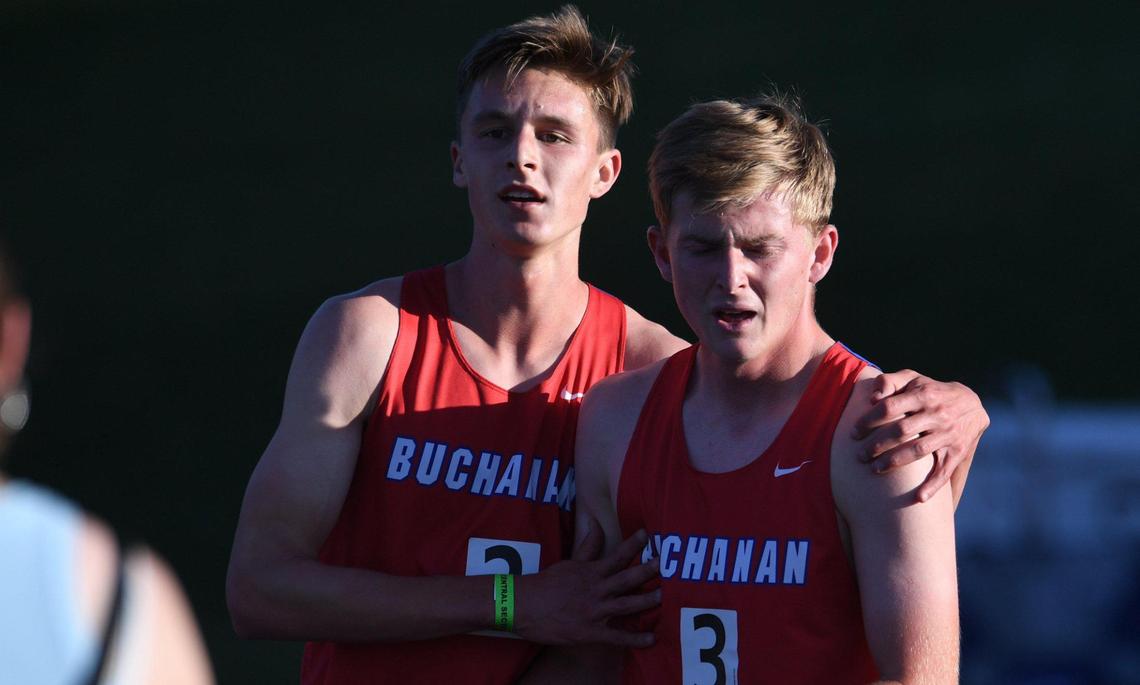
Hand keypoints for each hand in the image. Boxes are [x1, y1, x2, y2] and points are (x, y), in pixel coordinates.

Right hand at [514, 523, 660, 646]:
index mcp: (591, 572)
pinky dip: (634, 638)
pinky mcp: (590, 631)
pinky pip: (616, 636)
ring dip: (646, 601)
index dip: (633, 545)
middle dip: (647, 571)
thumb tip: (597, 522)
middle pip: (627, 578)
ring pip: (626, 604)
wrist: (523, 606)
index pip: (617, 555)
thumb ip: (588, 545)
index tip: (648, 535)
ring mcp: (594, 611)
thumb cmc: (546, 583)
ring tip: (664, 597)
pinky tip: (650, 639)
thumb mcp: (569, 562)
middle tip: (665, 565)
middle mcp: (596, 589)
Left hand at [853, 370, 989, 502]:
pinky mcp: (957, 451)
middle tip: (859, 455)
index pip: (889, 407)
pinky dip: (933, 485)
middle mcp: (937, 414)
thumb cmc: (930, 391)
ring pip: (919, 450)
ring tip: (874, 469)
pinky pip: (945, 470)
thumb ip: (889, 381)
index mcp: (923, 395)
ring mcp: (948, 434)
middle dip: (877, 444)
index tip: (854, 432)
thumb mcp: (912, 379)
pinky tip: (919, 498)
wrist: (972, 404)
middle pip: (901, 430)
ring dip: (895, 462)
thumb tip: (872, 398)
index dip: (869, 420)